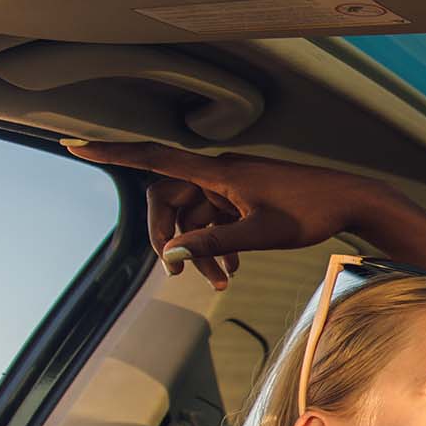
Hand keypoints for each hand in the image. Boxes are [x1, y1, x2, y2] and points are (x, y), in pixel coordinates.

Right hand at [62, 142, 387, 289]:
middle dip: (168, 237)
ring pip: (195, 216)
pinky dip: (217, 243)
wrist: (352, 201)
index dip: (111, 152)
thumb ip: (214, 244)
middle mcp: (220, 173)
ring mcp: (233, 186)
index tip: (73, 144)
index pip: (153, 158)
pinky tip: (230, 269)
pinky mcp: (246, 198)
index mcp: (217, 172)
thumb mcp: (261, 234)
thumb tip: (172, 254)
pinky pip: (216, 219)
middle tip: (175, 273)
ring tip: (218, 281)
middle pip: (169, 199)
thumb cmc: (311, 212)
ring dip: (198, 249)